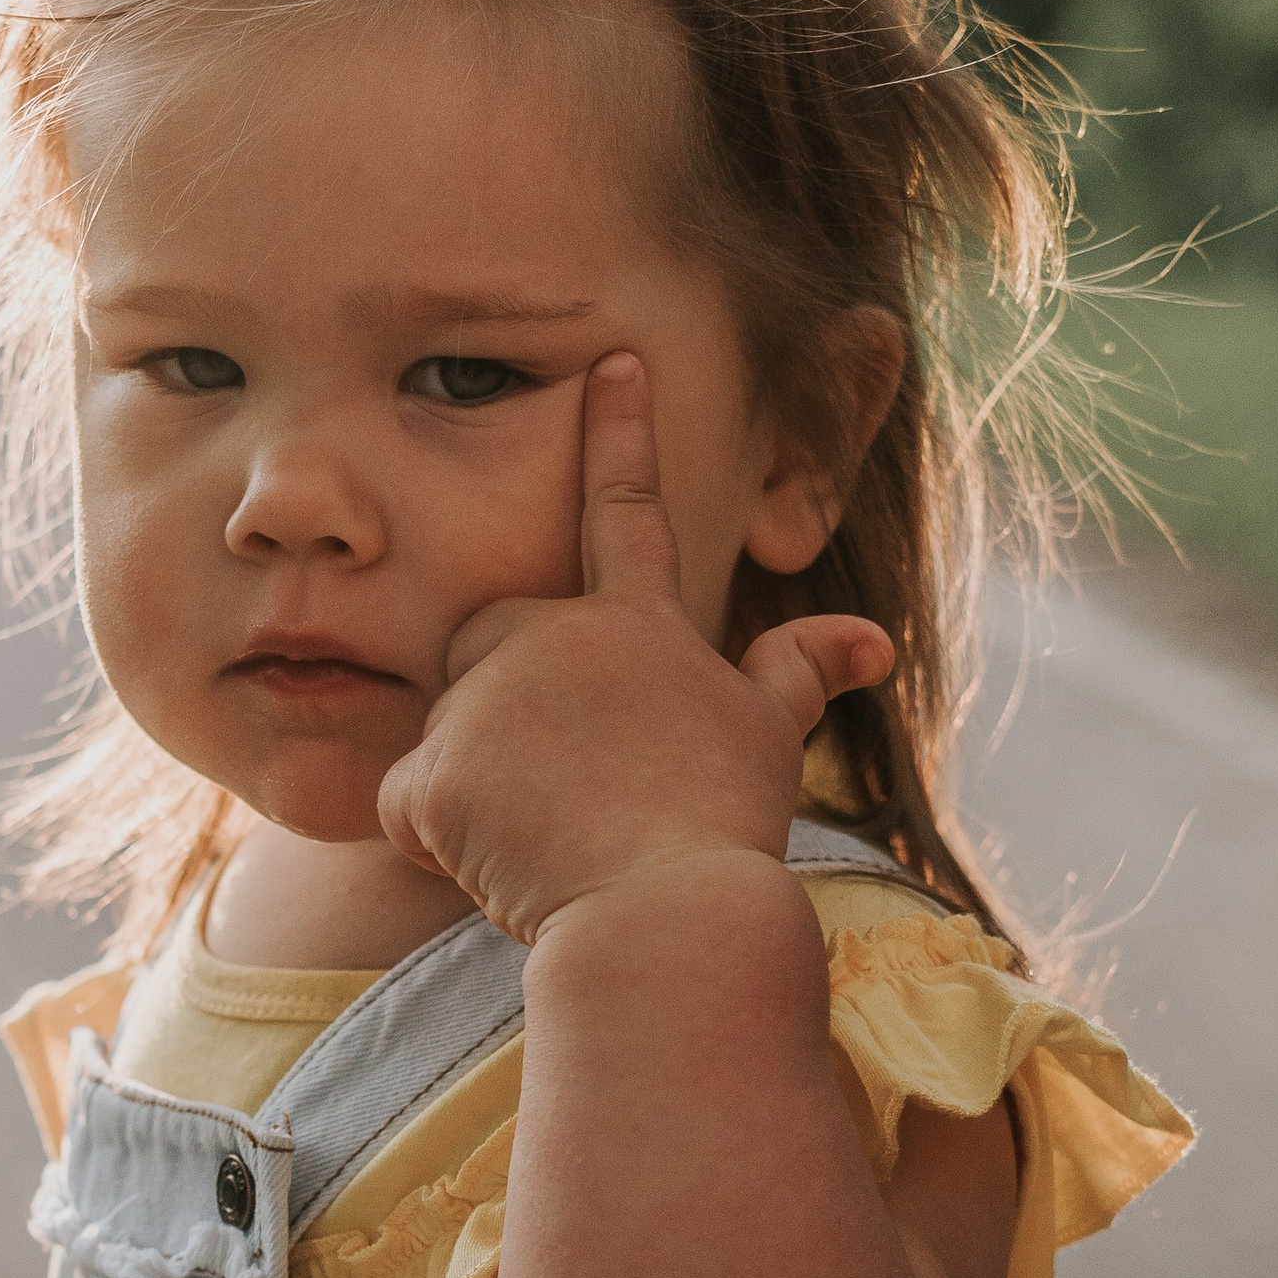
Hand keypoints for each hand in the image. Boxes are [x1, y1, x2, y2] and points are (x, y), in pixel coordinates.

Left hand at [376, 352, 893, 942]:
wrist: (669, 914)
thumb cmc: (722, 829)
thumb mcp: (768, 742)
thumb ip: (795, 675)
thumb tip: (872, 638)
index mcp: (641, 627)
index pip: (628, 511)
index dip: (621, 433)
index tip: (612, 362)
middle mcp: (558, 639)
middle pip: (489, 636)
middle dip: (502, 696)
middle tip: (561, 782)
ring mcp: (491, 699)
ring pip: (447, 728)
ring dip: (479, 782)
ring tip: (546, 837)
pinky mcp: (436, 768)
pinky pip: (404, 801)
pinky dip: (434, 837)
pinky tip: (496, 865)